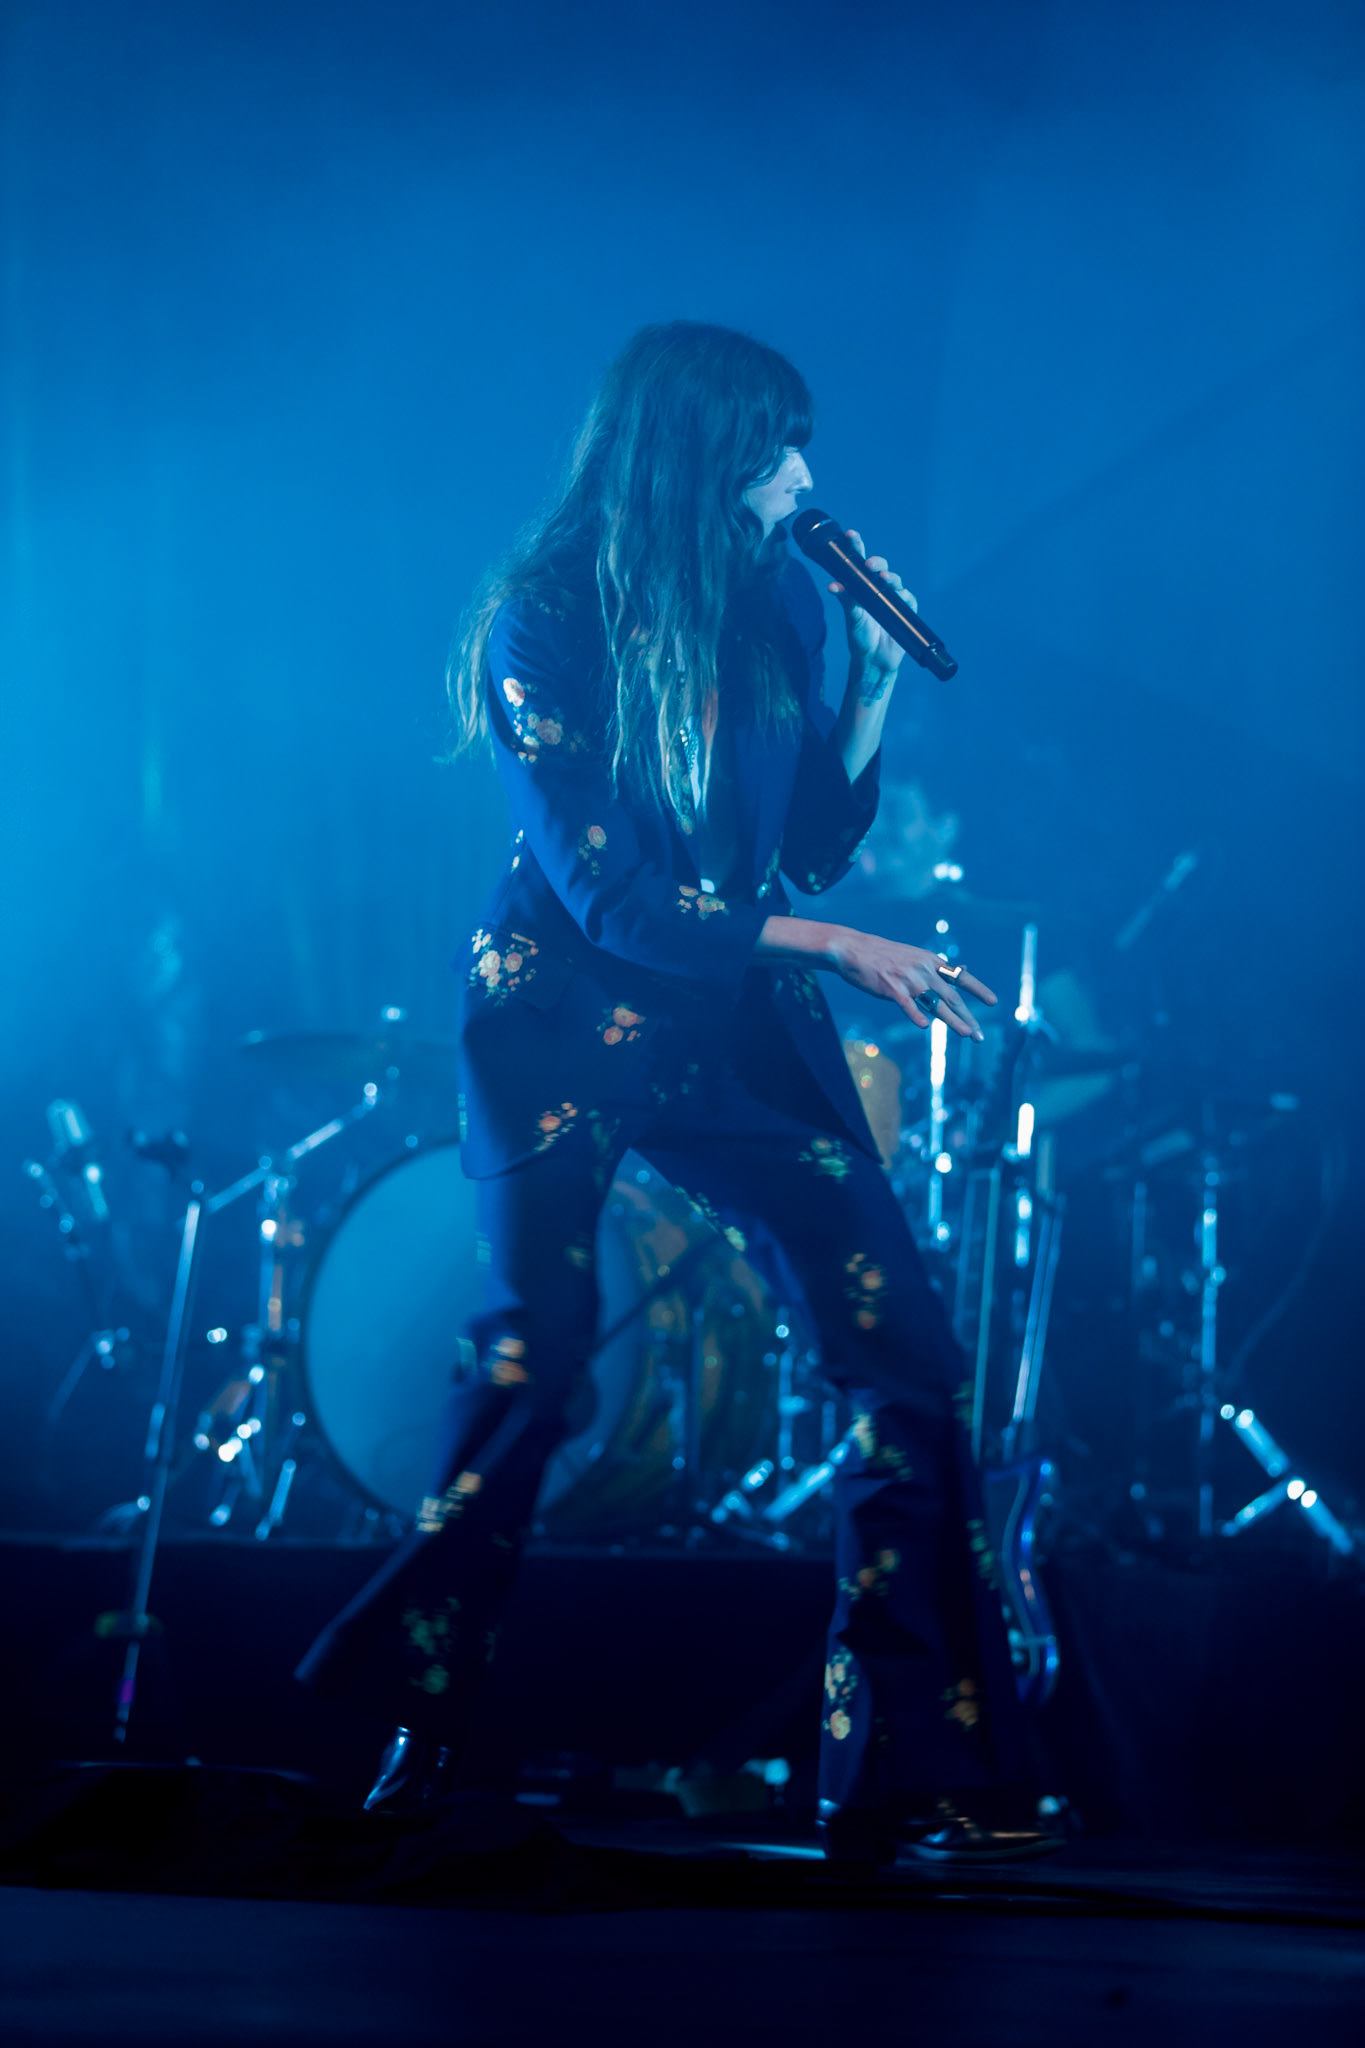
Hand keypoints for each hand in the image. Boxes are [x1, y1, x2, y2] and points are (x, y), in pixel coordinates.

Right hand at [825, 928, 996, 1038]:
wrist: (853, 949)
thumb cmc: (883, 955)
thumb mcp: (914, 955)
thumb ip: (937, 966)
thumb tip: (962, 967)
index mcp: (930, 961)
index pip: (960, 977)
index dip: (978, 989)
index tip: (993, 1001)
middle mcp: (924, 970)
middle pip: (952, 997)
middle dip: (968, 1017)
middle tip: (980, 1035)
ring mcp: (908, 979)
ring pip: (936, 1004)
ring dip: (953, 1021)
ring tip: (967, 1034)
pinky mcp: (891, 988)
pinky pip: (907, 1004)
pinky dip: (916, 1015)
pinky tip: (924, 1027)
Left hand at [828, 530, 915, 699]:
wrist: (874, 660)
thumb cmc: (860, 637)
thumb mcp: (852, 617)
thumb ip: (846, 599)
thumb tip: (834, 585)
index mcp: (862, 588)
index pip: (859, 563)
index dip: (856, 547)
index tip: (850, 535)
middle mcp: (878, 589)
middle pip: (879, 567)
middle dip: (876, 562)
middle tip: (868, 563)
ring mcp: (893, 598)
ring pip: (895, 580)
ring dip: (889, 577)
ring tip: (882, 577)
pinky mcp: (905, 609)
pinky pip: (907, 598)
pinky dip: (902, 594)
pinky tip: (896, 593)